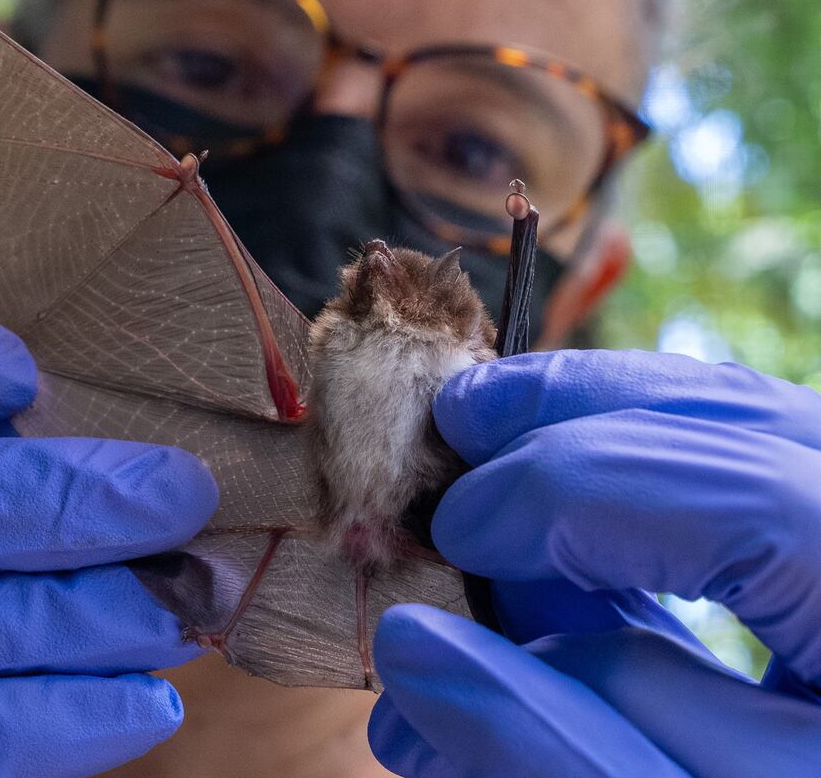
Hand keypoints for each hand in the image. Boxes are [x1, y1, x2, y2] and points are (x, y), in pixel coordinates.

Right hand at [367, 349, 820, 775]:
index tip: (453, 532)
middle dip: (575, 417)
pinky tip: (567, 531)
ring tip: (493, 453)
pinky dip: (642, 482)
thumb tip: (413, 643)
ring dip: (599, 434)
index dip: (571, 491)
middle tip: (458, 422)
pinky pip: (741, 469)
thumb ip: (553, 752)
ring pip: (740, 425)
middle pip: (741, 422)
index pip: (747, 501)